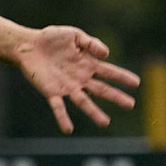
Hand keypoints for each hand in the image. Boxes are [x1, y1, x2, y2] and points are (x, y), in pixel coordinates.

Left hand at [14, 27, 139, 133]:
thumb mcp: (74, 35)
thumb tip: (106, 54)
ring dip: (94, 112)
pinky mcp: (51, 92)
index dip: (122, 77)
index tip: (136, 83)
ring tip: (105, 123)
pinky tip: (68, 129)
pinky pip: (58, 107)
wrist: (28, 45)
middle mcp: (80, 78)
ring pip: (83, 102)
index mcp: (87, 64)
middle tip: (131, 105)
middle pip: (101, 89)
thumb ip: (90, 43)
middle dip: (116, 97)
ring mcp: (66, 87)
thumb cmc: (52, 38)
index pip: (109, 72)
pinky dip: (63, 118)